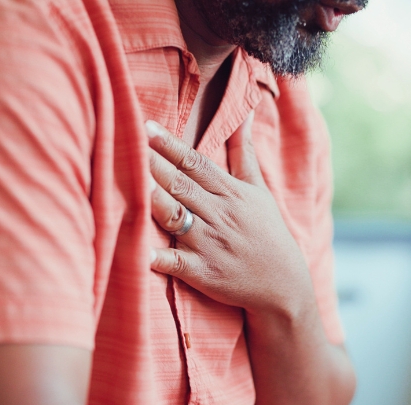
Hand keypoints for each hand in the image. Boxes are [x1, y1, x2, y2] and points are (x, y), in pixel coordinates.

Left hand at [146, 113, 312, 317]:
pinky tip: (137, 250)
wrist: (284, 285)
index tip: (146, 126)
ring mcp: (209, 245)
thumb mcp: (259, 190)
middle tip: (127, 144)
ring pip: (176, 217)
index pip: (195, 163)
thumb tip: (245, 113)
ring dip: (154, 201)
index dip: (170, 144)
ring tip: (131, 184)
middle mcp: (219, 215)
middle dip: (154, 164)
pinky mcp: (202, 273)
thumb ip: (244, 152)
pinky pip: (175, 263)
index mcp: (230, 193)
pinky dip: (157, 258)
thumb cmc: (268, 233)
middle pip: (181, 185)